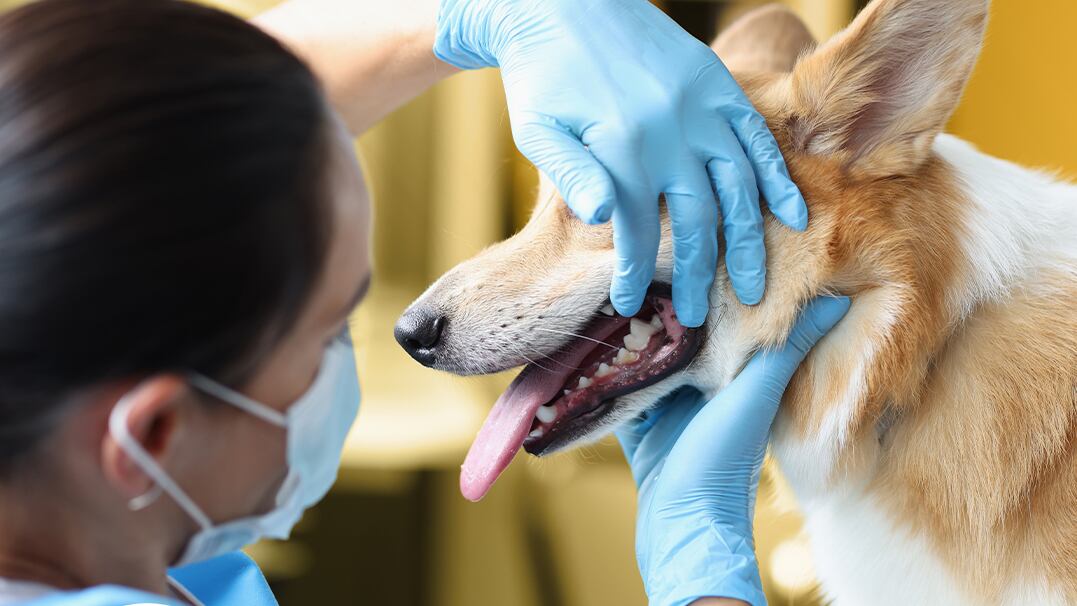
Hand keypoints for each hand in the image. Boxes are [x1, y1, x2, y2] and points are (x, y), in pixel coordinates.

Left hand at [433, 0, 806, 325]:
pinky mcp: (719, 84)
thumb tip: (602, 219)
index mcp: (620, 145)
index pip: (634, 230)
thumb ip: (571, 175)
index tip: (627, 305)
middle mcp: (669, 129)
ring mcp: (700, 105)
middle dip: (697, 275)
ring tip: (753, 289)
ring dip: (748, 242)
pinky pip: (758, 138)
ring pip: (738, 187)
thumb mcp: (538, 129)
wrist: (565, 3)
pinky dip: (778, 178)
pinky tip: (792, 217)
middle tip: (702, 319)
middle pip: (696, 219)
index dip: (632, 273)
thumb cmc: (542, 77)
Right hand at [616, 296, 850, 605]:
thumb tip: (837, 298)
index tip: (691, 255)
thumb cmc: (723, 464)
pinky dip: (602, 374)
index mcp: (735, 379)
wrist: (681, 531)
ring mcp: (667, 410)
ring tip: (606, 297)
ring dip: (629, 338)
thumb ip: (788, 349)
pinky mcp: (637, 430)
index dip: (708, 292)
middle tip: (636, 270)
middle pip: (679, 339)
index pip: (722, 323)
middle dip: (660, 310)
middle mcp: (703, 390)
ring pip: (644, 360)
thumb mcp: (755, 397)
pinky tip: (585, 346)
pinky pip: (616, 392)